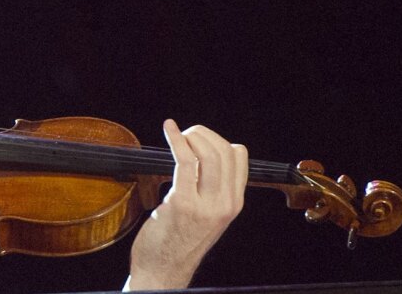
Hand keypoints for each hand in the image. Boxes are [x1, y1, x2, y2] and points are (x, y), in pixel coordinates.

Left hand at [123, 119, 247, 290]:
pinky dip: (175, 140)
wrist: (163, 271)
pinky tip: (169, 129)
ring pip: (207, 154)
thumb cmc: (178, 240)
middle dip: (203, 133)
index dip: (218, 139)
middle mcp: (225, 204)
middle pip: (224, 151)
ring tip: (177, 134)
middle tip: (185, 133)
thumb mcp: (206, 214)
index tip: (200, 137)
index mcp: (233, 204)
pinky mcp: (182, 203)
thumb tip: (204, 154)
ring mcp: (205, 205)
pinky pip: (184, 161)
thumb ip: (210, 189)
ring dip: (190, 136)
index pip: (239, 158)